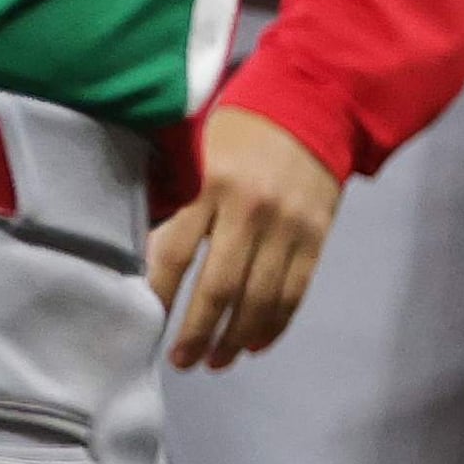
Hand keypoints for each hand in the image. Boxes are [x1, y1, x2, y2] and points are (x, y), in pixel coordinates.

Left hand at [148, 104, 340, 368]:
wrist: (317, 101)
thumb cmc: (244, 125)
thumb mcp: (199, 147)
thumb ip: (179, 196)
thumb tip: (148, 256)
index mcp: (211, 184)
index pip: (175, 253)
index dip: (159, 295)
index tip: (145, 323)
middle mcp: (250, 210)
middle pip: (219, 288)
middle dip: (197, 333)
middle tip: (182, 361)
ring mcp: (288, 226)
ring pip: (259, 299)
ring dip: (236, 339)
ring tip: (217, 361)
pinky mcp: (317, 236)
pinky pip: (295, 292)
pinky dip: (275, 324)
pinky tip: (256, 344)